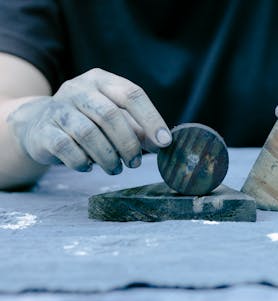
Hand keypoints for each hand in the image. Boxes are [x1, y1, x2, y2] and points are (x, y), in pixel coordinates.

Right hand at [7, 68, 170, 174]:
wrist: (39, 125)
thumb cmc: (88, 121)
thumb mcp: (115, 118)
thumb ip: (138, 128)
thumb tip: (161, 143)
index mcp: (101, 81)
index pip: (131, 94)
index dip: (151, 119)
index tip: (164, 142)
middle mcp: (78, 89)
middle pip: (110, 115)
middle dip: (128, 143)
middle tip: (134, 162)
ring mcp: (58, 108)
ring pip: (88, 134)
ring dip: (108, 157)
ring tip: (115, 168)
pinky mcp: (44, 130)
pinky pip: (67, 148)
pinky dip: (82, 161)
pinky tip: (88, 166)